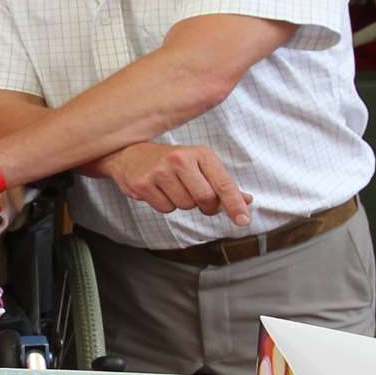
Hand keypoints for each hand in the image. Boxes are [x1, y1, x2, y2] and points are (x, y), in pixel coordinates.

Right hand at [95, 143, 252, 224]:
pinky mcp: (142, 185)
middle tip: (197, 197)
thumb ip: (222, 183)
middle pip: (205, 199)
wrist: (129, 154)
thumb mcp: (199, 165)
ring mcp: (159, 172)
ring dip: (182, 203)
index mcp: (200, 153)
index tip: (243, 220)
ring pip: (184, 206)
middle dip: (205, 205)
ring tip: (172, 187)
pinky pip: (165, 209)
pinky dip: (165, 205)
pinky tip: (158, 191)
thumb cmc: (171, 161)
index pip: (223, 183)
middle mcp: (180, 160)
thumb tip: (247, 201)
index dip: (235, 204)